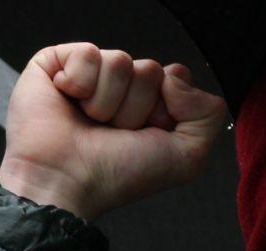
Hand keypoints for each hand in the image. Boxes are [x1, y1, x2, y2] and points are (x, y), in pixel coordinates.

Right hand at [0, 43, 227, 220]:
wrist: (65, 182)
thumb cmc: (114, 177)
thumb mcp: (186, 157)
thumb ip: (209, 113)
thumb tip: (175, 78)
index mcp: (148, 108)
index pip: (175, 77)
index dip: (166, 105)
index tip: (145, 134)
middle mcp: (120, 92)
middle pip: (150, 69)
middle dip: (135, 106)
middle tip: (111, 133)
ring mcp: (89, 78)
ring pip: (121, 61)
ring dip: (106, 101)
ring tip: (88, 124)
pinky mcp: (56, 66)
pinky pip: (88, 54)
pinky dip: (81, 83)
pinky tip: (69, 103)